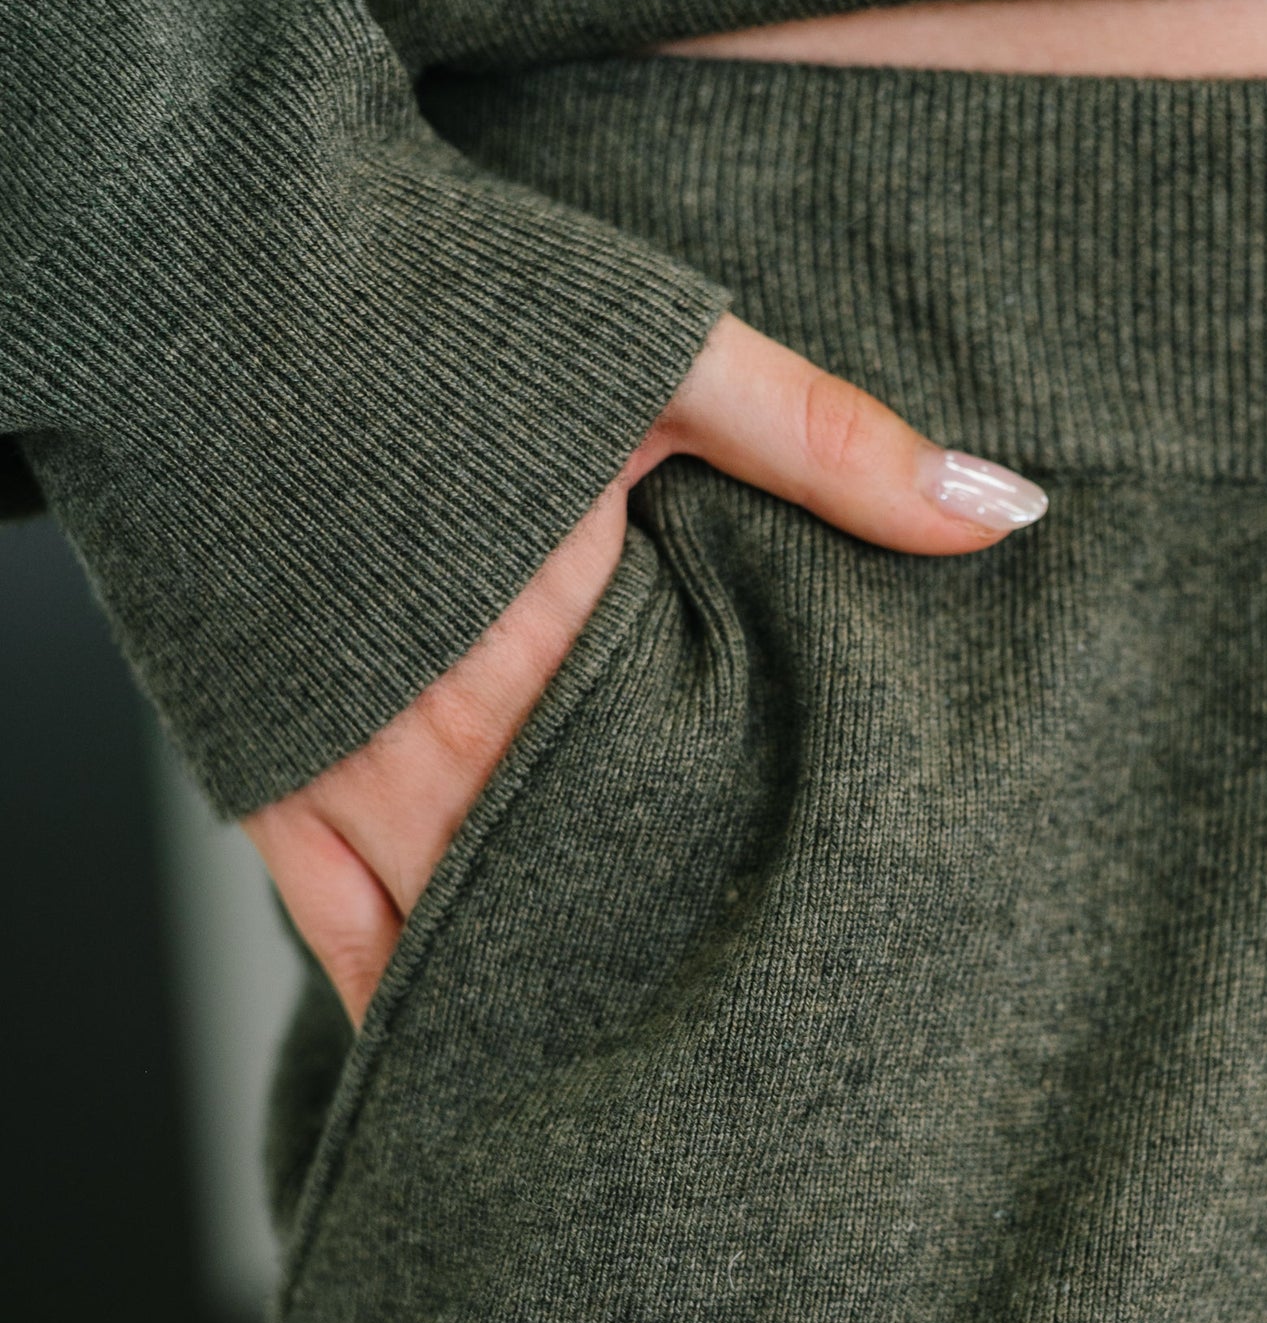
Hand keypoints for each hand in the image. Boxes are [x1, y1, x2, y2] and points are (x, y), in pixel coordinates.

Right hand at [244, 313, 1047, 1022]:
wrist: (206, 265)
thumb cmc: (434, 301)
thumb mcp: (661, 352)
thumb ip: (829, 444)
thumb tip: (1004, 510)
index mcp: (559, 647)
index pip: (695, 815)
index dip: (761, 882)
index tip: (833, 934)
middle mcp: (449, 740)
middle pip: (589, 896)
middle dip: (666, 955)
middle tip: (754, 1025)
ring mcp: (347, 771)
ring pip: (471, 937)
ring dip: (552, 985)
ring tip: (636, 1057)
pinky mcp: (268, 774)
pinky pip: (338, 936)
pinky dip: (406, 998)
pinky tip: (470, 1051)